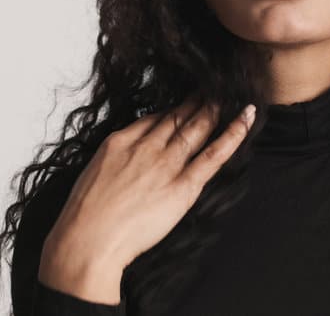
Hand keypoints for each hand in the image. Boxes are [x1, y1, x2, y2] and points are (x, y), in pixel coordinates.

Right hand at [38, 96, 255, 303]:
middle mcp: (146, 147)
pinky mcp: (183, 186)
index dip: (174, 109)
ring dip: (215, 109)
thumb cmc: (84, 216)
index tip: (185, 104)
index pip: (154, 118)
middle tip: (214, 87)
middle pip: (178, 117)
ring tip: (229, 96)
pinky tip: (246, 119)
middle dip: (198, 100)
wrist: (86, 241)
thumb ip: (116, 158)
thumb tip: (131, 154)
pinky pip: (214, 155)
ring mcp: (166, 165)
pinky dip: (233, 134)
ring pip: (197, 128)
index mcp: (121, 142)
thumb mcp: (93, 172)